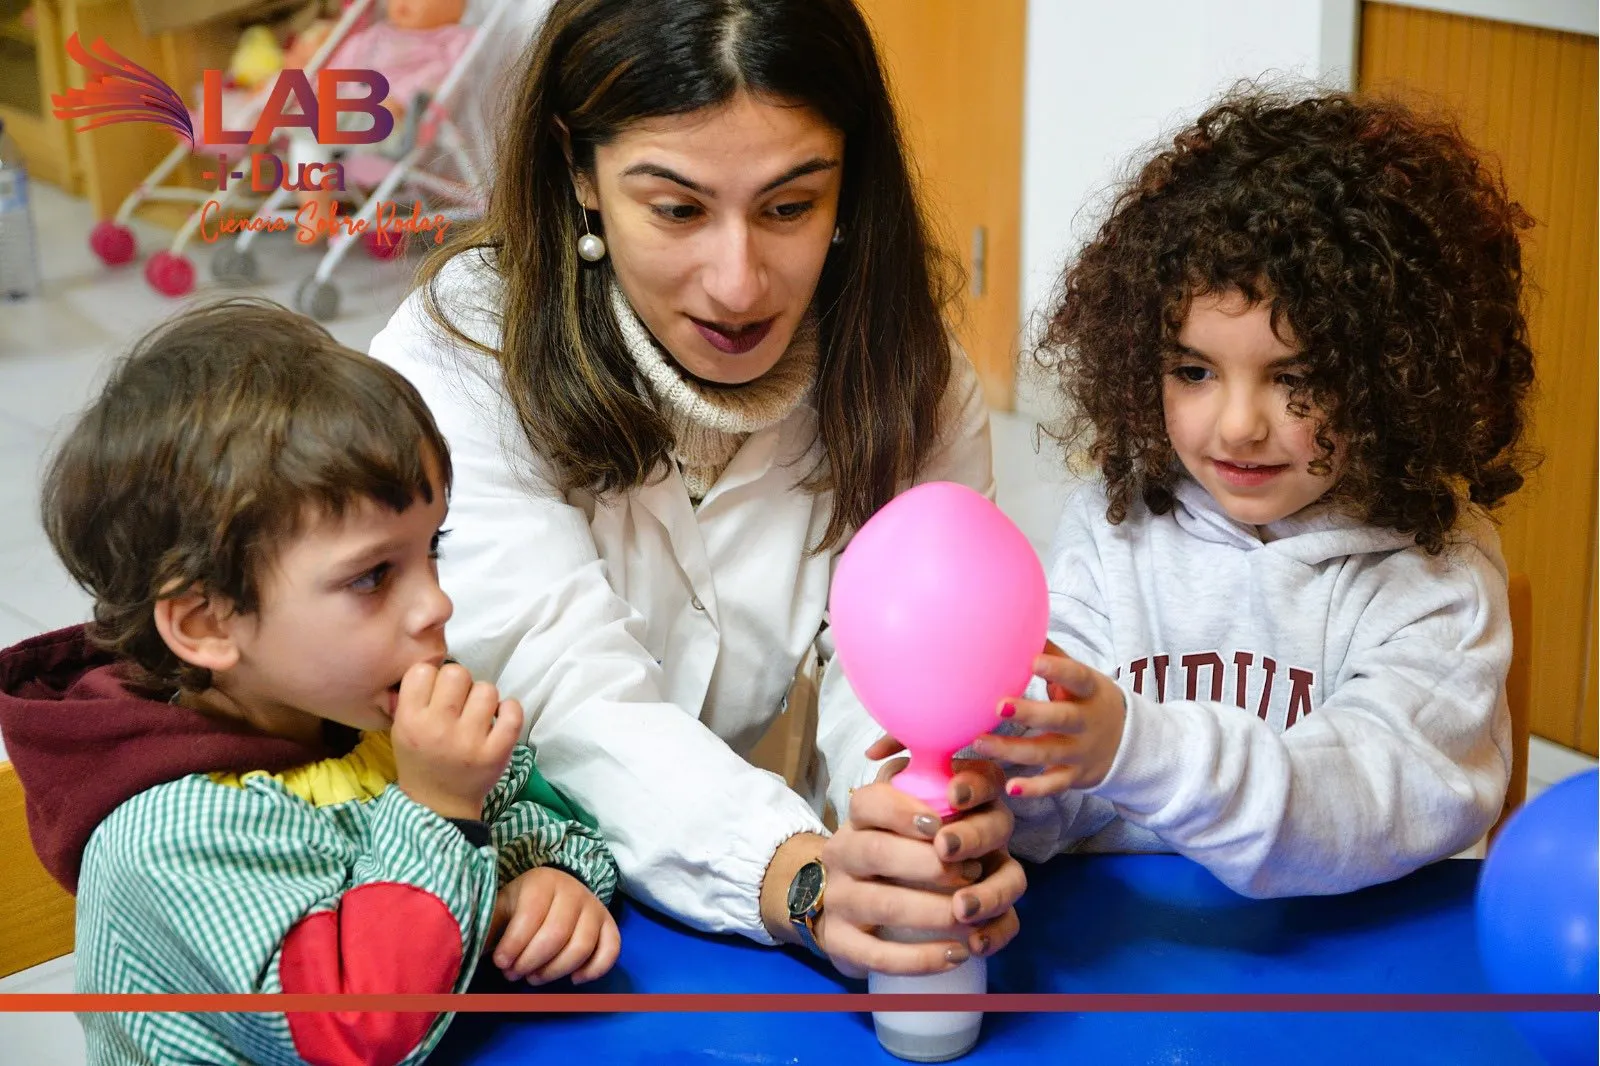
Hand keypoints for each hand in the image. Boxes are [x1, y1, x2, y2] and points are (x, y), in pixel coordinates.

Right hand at [391, 662, 522, 820]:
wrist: (438, 805)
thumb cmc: (421, 760)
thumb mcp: (401, 730)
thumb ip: (413, 697)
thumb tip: (435, 664)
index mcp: (410, 721)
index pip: (422, 671)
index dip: (432, 676)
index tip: (436, 691)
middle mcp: (438, 728)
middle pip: (457, 673)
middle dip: (460, 683)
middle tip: (460, 702)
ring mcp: (469, 741)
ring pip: (486, 689)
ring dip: (484, 698)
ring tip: (478, 714)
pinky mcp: (496, 752)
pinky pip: (512, 712)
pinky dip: (510, 710)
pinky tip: (500, 718)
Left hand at [488, 867, 619, 984]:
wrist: (556, 889)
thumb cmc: (523, 903)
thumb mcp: (503, 906)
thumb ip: (490, 924)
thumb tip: (469, 946)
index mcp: (543, 882)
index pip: (531, 917)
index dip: (514, 945)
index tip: (500, 963)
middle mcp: (574, 891)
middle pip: (557, 935)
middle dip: (532, 961)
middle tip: (515, 974)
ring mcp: (595, 908)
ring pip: (582, 946)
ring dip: (556, 971)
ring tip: (535, 978)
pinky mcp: (609, 924)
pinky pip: (611, 950)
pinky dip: (594, 970)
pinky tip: (573, 980)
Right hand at [817, 746, 1024, 978]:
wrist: (845, 900)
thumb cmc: (903, 851)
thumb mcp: (921, 817)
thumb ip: (949, 799)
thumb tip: (968, 792)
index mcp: (863, 814)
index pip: (871, 800)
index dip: (906, 810)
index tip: (941, 824)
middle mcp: (844, 851)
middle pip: (879, 852)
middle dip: (932, 866)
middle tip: (971, 874)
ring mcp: (839, 897)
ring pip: (883, 904)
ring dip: (935, 912)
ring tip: (971, 918)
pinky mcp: (840, 941)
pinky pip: (876, 954)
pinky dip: (921, 958)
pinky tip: (956, 955)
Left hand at [971, 646, 1125, 796]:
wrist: (1131, 744)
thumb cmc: (1090, 701)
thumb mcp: (1082, 678)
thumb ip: (1056, 656)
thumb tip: (1024, 623)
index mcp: (1090, 692)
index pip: (1077, 678)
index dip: (1058, 670)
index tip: (1034, 661)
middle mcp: (1087, 723)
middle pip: (1061, 718)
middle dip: (1030, 713)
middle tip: (998, 707)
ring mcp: (1082, 752)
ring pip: (1048, 752)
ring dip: (1014, 750)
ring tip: (980, 742)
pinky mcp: (1075, 776)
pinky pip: (1054, 784)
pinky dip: (1034, 789)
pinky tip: (1011, 787)